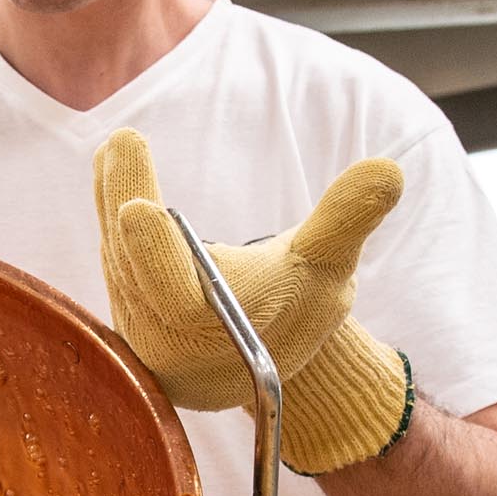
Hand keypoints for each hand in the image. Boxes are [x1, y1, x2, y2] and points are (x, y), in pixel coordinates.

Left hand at [90, 128, 414, 473]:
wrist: (265, 352)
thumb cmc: (300, 307)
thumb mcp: (329, 264)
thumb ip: (347, 220)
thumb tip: (387, 172)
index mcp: (213, 336)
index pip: (175, 298)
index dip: (154, 255)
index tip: (137, 206)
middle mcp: (164, 336)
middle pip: (132, 266)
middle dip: (124, 200)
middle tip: (122, 143)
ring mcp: (138, 321)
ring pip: (116, 255)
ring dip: (111, 196)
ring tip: (118, 147)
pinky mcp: (126, 302)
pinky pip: (112, 252)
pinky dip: (109, 207)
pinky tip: (109, 164)